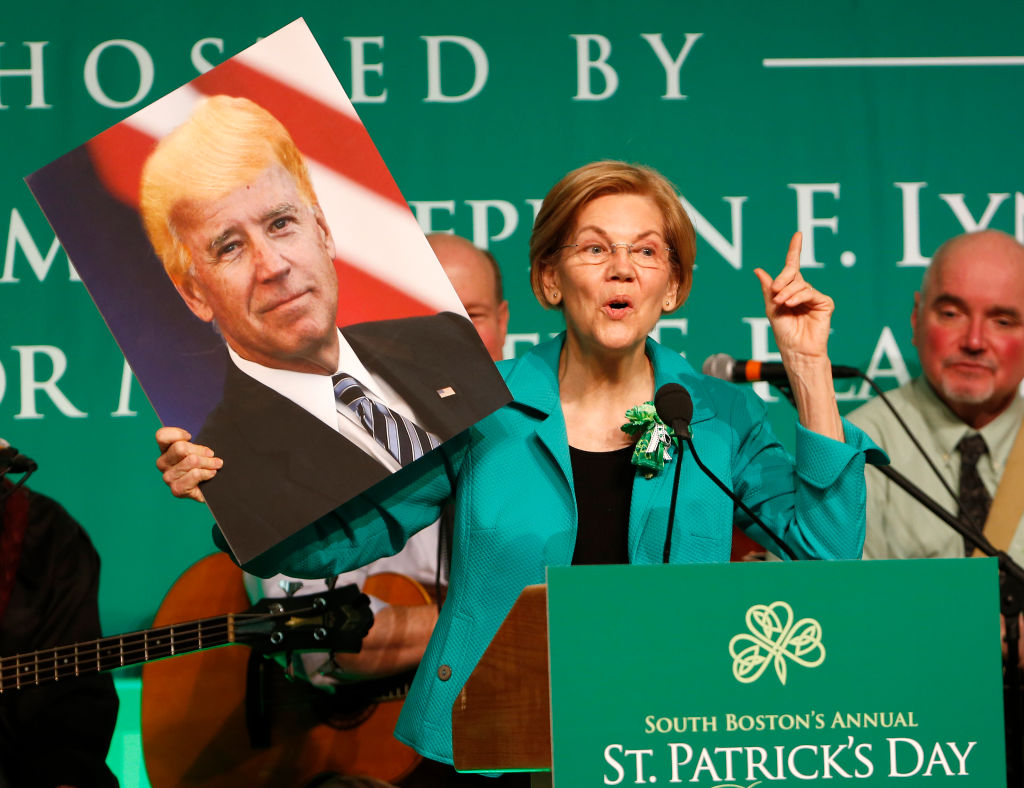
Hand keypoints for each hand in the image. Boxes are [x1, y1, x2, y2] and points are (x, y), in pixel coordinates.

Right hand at [155, 426, 221, 502]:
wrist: (213, 489)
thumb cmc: (206, 465)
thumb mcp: (200, 449)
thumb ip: (196, 442)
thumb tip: (210, 433)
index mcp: (165, 450)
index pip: (161, 436)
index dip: (178, 434)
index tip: (190, 437)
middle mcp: (162, 463)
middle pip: (180, 448)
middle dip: (201, 450)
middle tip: (212, 455)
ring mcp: (168, 477)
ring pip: (191, 461)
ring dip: (209, 462)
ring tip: (216, 465)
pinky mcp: (177, 489)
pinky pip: (195, 474)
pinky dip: (207, 473)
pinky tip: (211, 474)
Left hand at [753, 231, 833, 366]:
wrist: (796, 349)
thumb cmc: (784, 332)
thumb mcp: (771, 307)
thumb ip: (768, 288)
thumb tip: (758, 270)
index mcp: (790, 291)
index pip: (793, 267)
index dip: (795, 250)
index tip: (797, 235)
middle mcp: (803, 291)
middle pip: (793, 274)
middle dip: (782, 280)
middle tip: (776, 293)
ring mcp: (814, 296)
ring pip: (800, 284)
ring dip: (788, 293)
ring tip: (782, 304)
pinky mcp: (824, 303)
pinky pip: (810, 292)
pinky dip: (799, 297)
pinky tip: (791, 305)